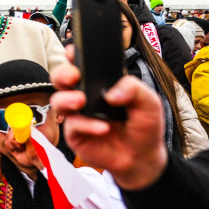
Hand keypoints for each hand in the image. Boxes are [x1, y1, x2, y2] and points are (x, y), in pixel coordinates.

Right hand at [50, 56, 168, 190]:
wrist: (143, 157)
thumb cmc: (143, 126)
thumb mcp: (149, 103)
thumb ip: (135, 89)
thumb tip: (112, 93)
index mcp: (100, 83)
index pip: (82, 65)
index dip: (73, 56)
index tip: (73, 52)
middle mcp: (84, 96)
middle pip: (61, 79)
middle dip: (62, 74)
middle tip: (73, 76)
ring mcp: (77, 115)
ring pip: (58, 100)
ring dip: (67, 98)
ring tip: (81, 101)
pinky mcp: (75, 134)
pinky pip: (72, 126)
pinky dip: (86, 125)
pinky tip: (102, 128)